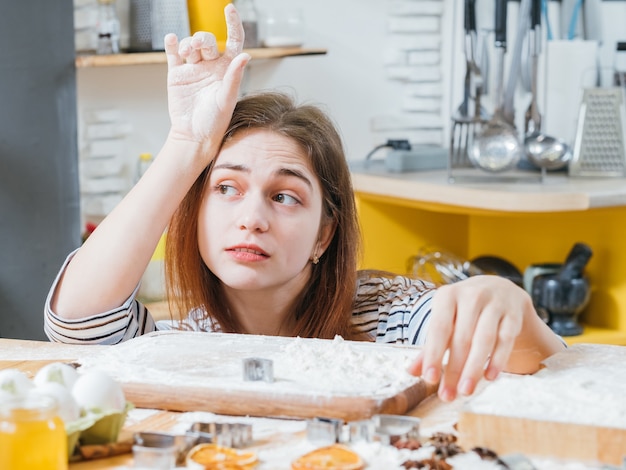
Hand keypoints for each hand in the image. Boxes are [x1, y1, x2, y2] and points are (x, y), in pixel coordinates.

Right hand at [164, 4, 249, 158]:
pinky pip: (173, 54)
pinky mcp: (177, 74)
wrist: (194, 135)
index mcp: (227, 69)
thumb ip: (234, 77)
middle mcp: (211, 66)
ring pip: (190, 45)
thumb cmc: (215, 122)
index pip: (233, 41)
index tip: (229, 8)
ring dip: (188, 43)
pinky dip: (171, 44)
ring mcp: (193, 68)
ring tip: (187, 50)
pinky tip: (172, 40)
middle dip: (202, 39)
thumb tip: (245, 56)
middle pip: (207, 41)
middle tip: (198, 47)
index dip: (233, 24)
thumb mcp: (226, 99)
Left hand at [409, 275, 531, 401]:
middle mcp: (471, 296)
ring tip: (466, 391)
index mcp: (447, 296)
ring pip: (484, 340)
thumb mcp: (446, 320)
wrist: (500, 289)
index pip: (439, 328)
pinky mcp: (513, 314)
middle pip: (461, 338)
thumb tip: (412, 371)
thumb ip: (430, 345)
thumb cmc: (465, 310)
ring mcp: (494, 303)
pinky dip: (498, 360)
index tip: (430, 379)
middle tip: (448, 395)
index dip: (434, 355)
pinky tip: (490, 377)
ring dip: (474, 368)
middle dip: (454, 369)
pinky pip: (506, 339)